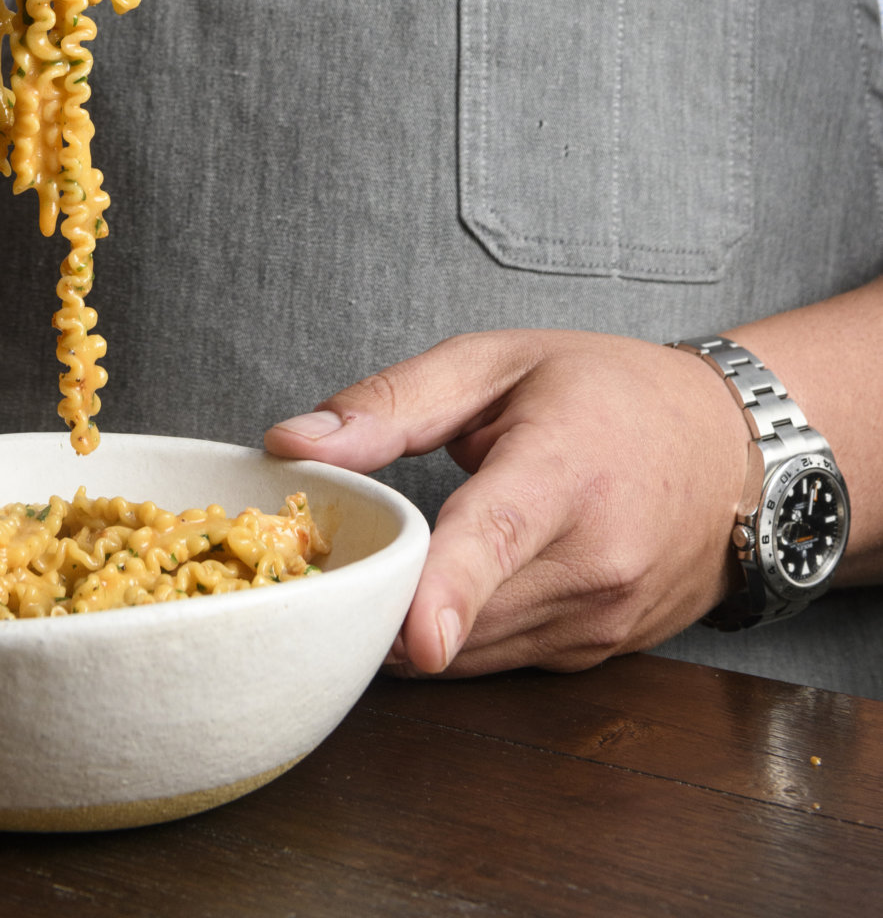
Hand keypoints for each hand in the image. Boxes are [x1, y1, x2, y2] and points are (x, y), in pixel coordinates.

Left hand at [265, 329, 751, 675]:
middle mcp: (595, 559)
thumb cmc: (610, 392)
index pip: (499, 536)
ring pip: (474, 652)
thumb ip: (389, 403)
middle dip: (388, 599)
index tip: (416, 637)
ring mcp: (603, 619)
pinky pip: (502, 661)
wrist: (730, 451)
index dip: (450, 589)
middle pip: (465, 610)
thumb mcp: (494, 362)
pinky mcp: (598, 654)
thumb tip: (292, 443)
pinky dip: (461, 634)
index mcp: (565, 469)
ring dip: (419, 625)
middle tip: (337, 557)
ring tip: (396, 563)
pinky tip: (454, 586)